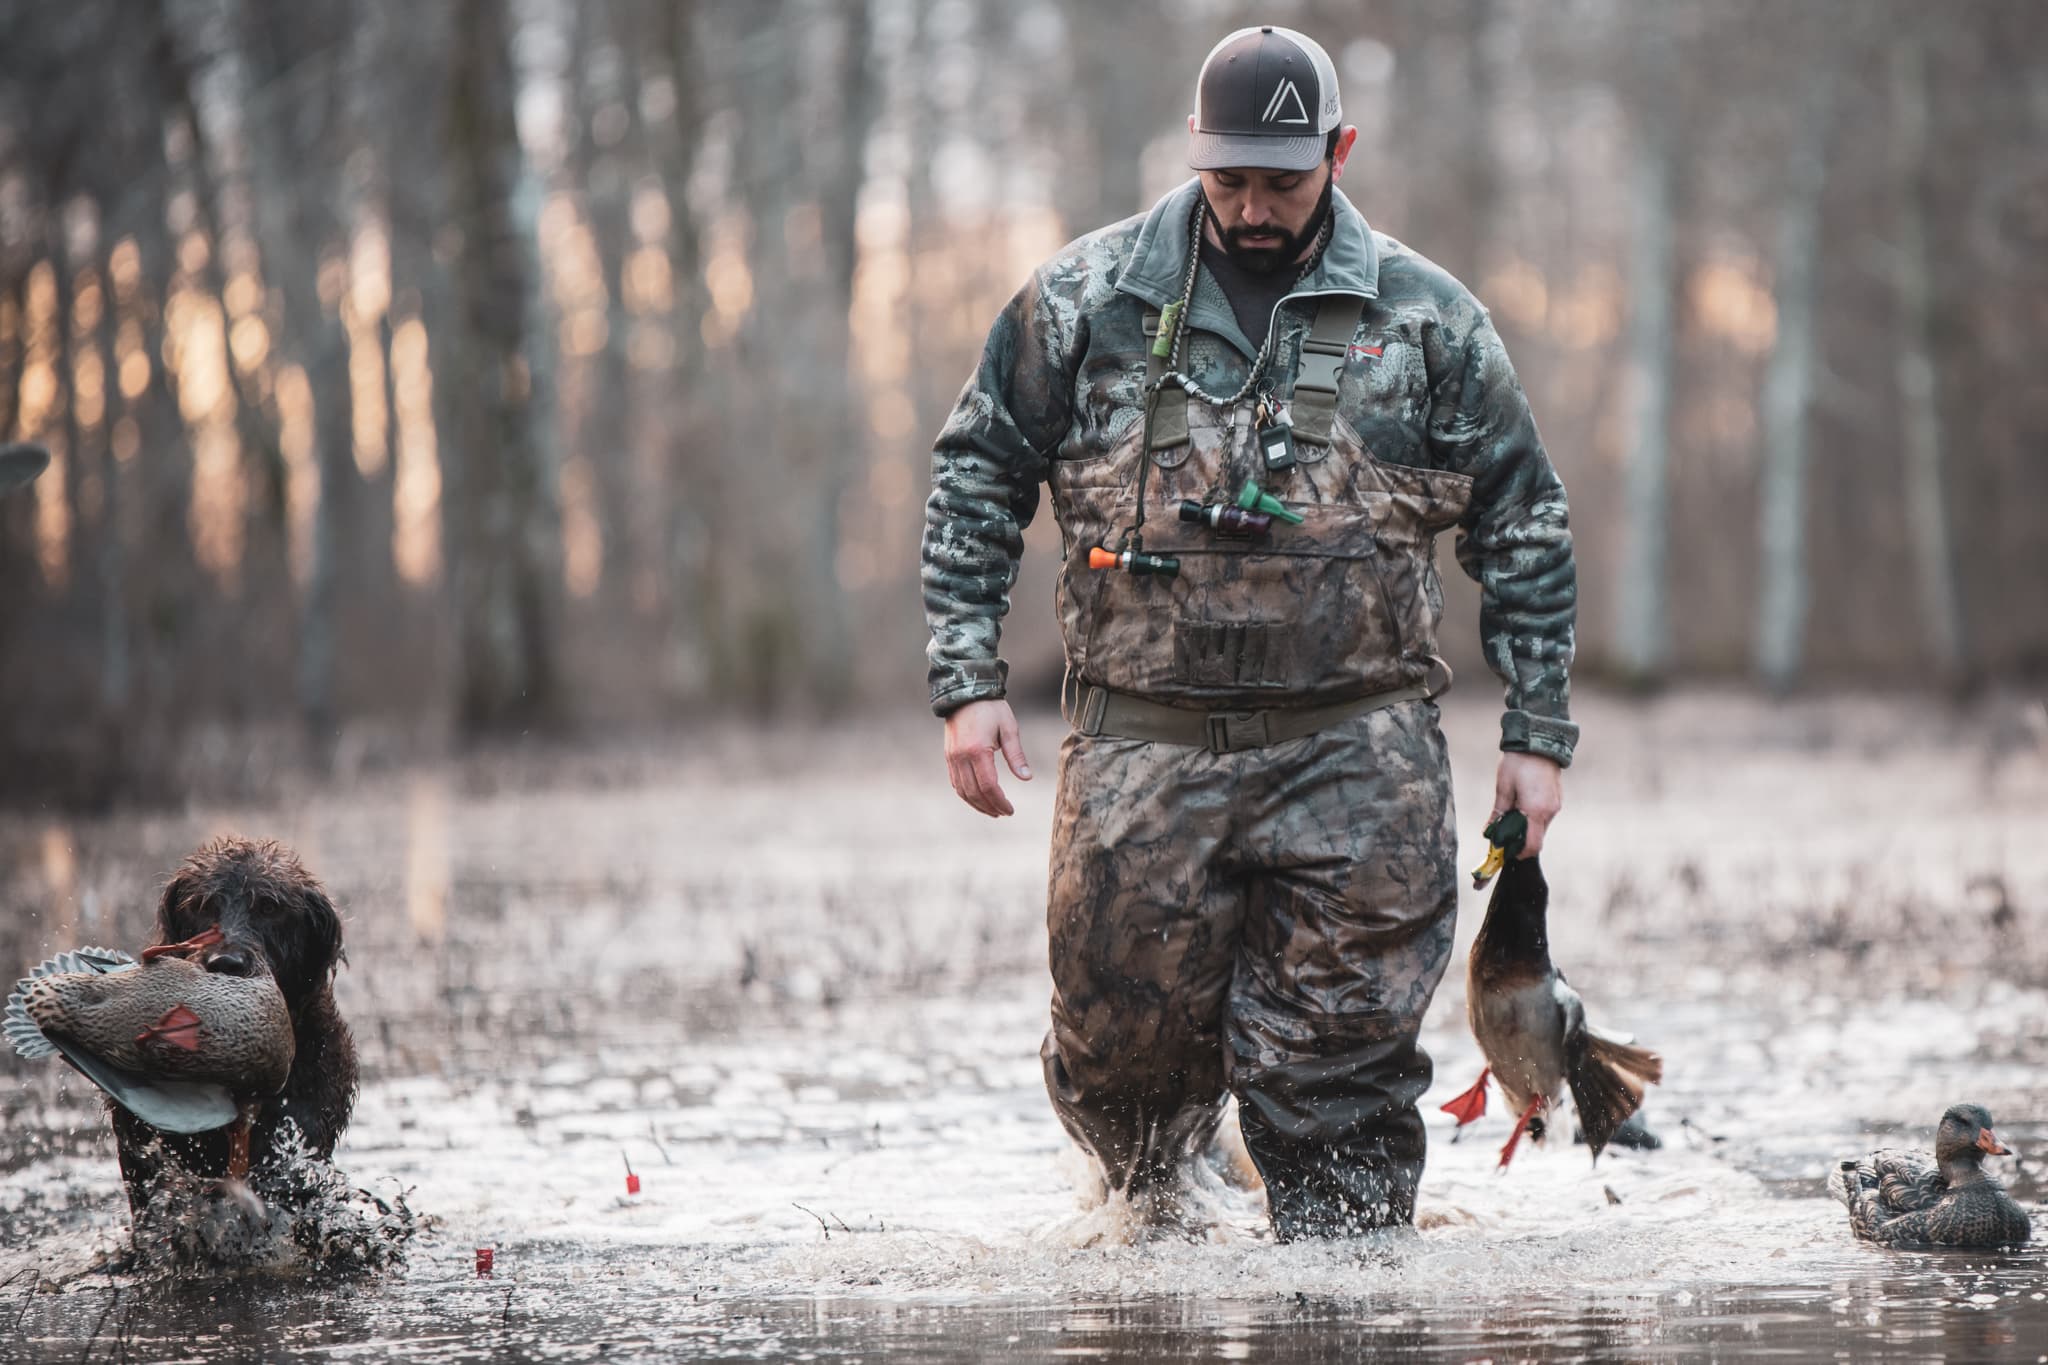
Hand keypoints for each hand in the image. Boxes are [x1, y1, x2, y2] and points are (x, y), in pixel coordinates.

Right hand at [944, 699, 1032, 817]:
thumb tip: (1026, 778)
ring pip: (962, 791)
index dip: (1000, 801)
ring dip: (977, 804)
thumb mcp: (1009, 729)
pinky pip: (955, 782)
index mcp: (978, 750)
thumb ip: (1016, 756)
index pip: (988, 786)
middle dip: (990, 806)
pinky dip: (966, 794)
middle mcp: (961, 757)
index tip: (1010, 810)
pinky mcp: (949, 756)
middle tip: (1004, 813)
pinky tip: (978, 798)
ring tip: (992, 810)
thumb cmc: (991, 708)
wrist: (965, 691)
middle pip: (974, 792)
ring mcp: (952, 757)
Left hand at [1492, 752, 1562, 857]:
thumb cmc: (1518, 762)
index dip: (1518, 853)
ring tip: (1509, 816)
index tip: (1504, 852)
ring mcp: (1555, 805)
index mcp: (1536, 811)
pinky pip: (1544, 817)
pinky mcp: (1556, 799)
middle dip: (1519, 841)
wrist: (1538, 741)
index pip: (1531, 845)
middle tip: (1502, 834)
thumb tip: (1489, 832)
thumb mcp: (1503, 788)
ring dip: (1525, 828)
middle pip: (1536, 839)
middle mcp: (1549, 811)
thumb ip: (1498, 813)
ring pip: (1540, 828)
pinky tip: (1520, 807)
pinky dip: (1532, 819)